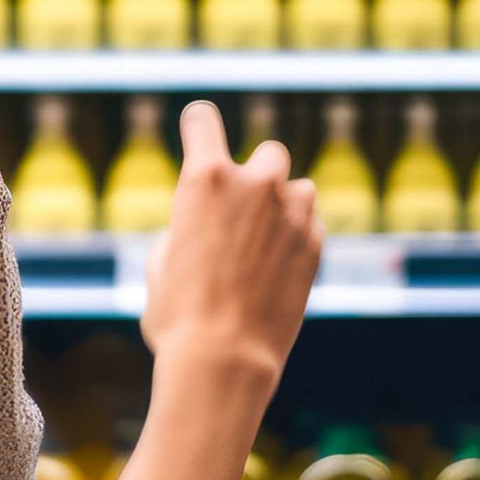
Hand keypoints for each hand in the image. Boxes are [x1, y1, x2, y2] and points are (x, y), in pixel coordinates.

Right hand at [141, 100, 321, 393]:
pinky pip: (312, 223)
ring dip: (285, 205)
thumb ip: (188, 223)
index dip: (197, 127)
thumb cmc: (178, 314)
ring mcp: (292, 213)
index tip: (198, 136)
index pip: (202, 119)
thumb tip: (206, 223)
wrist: (224, 360)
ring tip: (266, 243)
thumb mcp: (163, 258)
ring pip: (299, 187)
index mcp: (203, 178)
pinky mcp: (317, 244)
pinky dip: (299, 236)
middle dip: (256, 175)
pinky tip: (280, 269)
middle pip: (268, 152)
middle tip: (242, 211)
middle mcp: (253, 184)